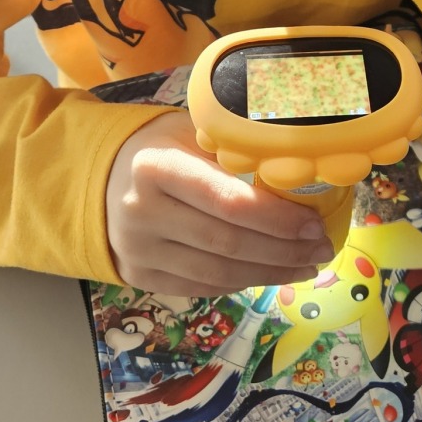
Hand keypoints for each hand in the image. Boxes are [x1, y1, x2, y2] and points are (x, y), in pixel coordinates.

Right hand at [106, 112, 333, 295]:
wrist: (101, 180)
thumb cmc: (160, 149)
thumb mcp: (190, 135)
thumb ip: (232, 154)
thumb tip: (298, 173)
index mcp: (158, 167)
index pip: (228, 202)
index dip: (278, 219)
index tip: (315, 224)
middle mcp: (143, 212)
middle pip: (228, 243)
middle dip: (284, 251)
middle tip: (321, 248)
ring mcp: (139, 250)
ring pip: (219, 273)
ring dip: (271, 273)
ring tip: (306, 265)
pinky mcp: (140, 277)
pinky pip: (203, 286)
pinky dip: (242, 281)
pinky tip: (269, 272)